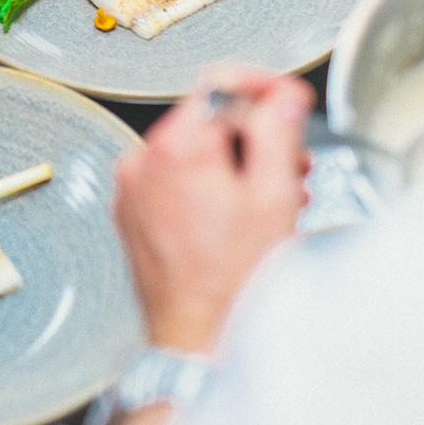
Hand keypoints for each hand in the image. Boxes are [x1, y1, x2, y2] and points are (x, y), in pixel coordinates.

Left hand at [111, 68, 311, 353]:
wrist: (198, 341)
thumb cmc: (234, 284)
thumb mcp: (274, 197)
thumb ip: (278, 133)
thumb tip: (282, 96)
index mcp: (176, 148)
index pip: (218, 83)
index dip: (262, 86)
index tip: (287, 100)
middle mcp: (143, 161)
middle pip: (205, 118)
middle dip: (254, 134)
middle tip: (293, 160)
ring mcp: (132, 188)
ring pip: (191, 149)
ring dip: (235, 161)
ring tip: (273, 192)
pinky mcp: (131, 212)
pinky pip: (172, 179)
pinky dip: (207, 183)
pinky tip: (238, 211)